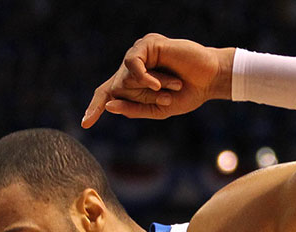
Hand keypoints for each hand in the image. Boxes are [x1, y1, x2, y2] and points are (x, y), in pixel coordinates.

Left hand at [82, 34, 233, 127]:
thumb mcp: (159, 109)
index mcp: (133, 84)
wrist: (210, 79)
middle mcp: (133, 67)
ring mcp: (139, 54)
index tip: (85, 124)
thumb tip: (108, 105)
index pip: (107, 93)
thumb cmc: (188, 94)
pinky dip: (144, 77)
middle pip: (118, 89)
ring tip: (172, 86)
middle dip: (141, 99)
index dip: (94, 108)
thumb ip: (134, 109)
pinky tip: (157, 83)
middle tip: (166, 98)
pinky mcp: (147, 44)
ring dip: (147, 90)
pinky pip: (133, 64)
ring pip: (124, 78)